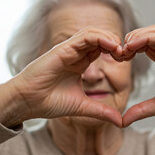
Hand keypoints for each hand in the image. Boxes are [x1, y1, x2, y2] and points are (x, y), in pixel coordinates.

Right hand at [0, 27, 123, 126]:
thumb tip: (121, 121)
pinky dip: (100, 38)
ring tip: (121, 50)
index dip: (117, 52)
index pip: (102, 49)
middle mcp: (75, 54)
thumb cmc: (48, 102)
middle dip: (116, 43)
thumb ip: (101, 111)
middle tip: (127, 54)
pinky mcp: (62, 49)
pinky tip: (112, 46)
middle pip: (100, 38)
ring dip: (110, 38)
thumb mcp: (82, 107)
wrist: (26, 103)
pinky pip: (84, 37)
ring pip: (93, 33)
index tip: (127, 61)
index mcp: (80, 64)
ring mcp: (69, 50)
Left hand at [121, 26, 154, 126]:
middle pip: (144, 34)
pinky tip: (132, 46)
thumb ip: (142, 110)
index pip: (141, 45)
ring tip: (123, 48)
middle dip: (128, 40)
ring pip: (152, 31)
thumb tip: (122, 121)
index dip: (127, 49)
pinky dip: (145, 37)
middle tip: (117, 53)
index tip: (116, 60)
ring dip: (135, 36)